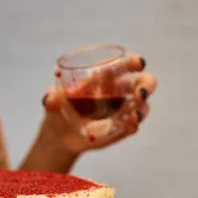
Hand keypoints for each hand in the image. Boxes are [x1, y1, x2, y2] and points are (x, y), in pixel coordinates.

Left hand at [41, 52, 156, 156]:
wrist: (59, 136)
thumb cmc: (58, 110)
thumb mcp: (52, 102)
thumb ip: (52, 98)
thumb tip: (51, 99)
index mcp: (106, 76)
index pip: (126, 63)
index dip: (134, 61)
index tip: (137, 63)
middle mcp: (120, 91)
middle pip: (144, 82)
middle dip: (146, 86)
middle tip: (139, 94)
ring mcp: (123, 111)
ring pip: (143, 106)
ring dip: (142, 109)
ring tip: (133, 116)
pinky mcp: (122, 128)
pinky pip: (133, 126)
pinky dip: (134, 125)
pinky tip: (130, 126)